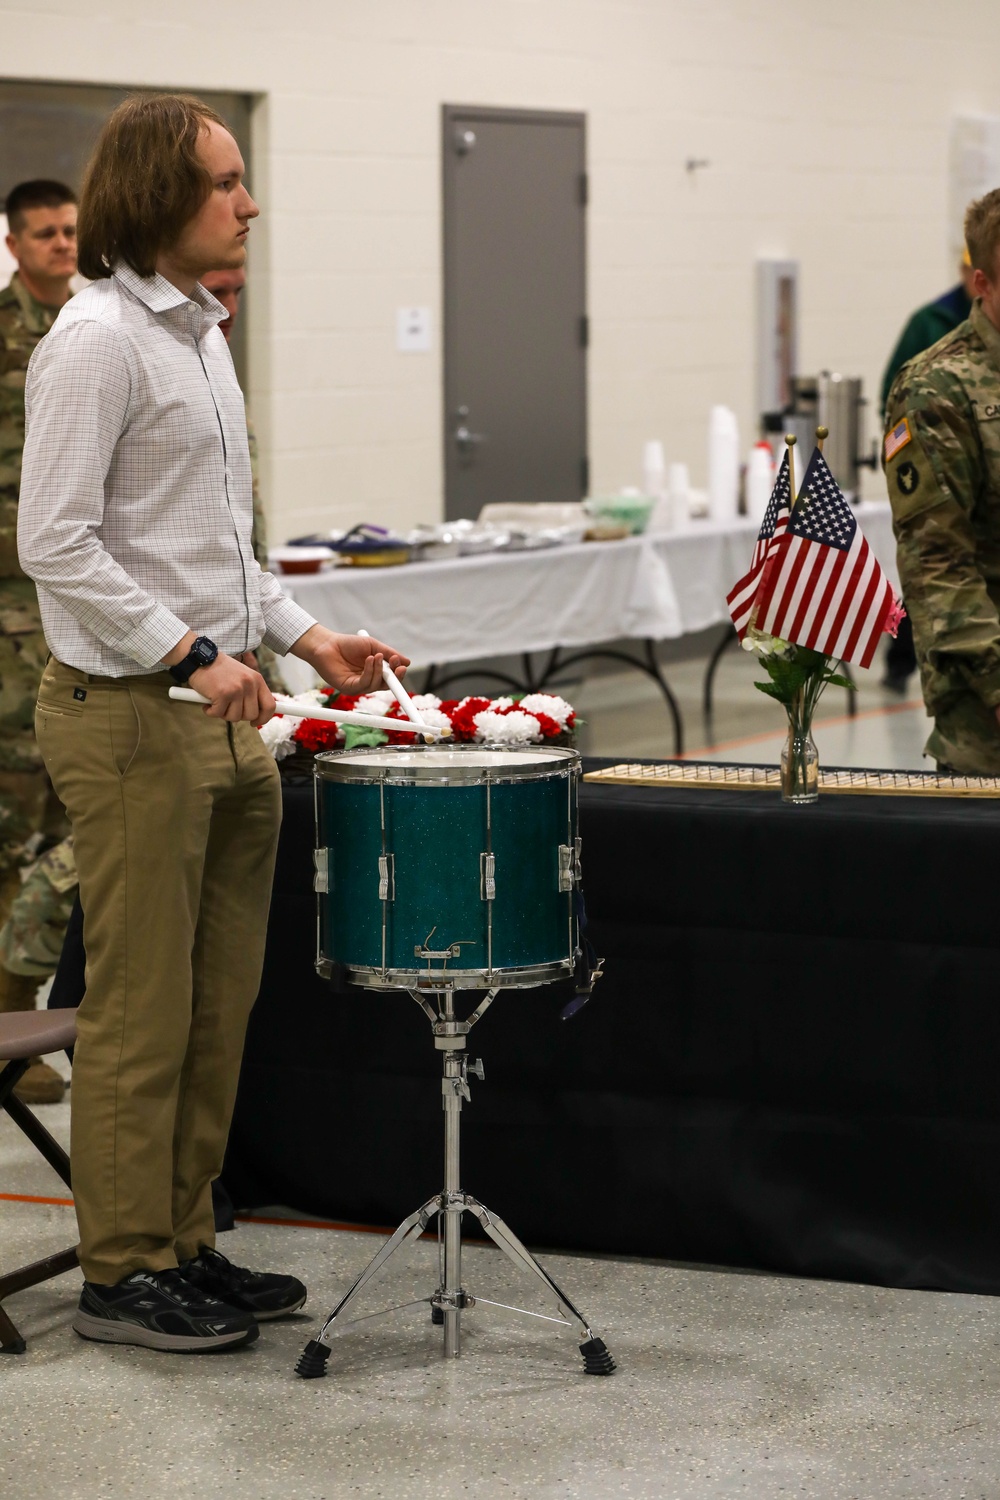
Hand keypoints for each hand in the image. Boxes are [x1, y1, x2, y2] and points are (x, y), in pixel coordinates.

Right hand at [189, 652, 275, 725]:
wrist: (200, 658)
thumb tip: (256, 715)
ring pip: (235, 717)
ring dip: (223, 713)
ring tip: (217, 701)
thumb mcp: (242, 677)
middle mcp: (250, 684)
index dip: (264, 718)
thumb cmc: (219, 670)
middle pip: (251, 715)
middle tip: (227, 707)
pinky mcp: (223, 694)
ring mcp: (237, 689)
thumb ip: (251, 693)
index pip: (270, 706)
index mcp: (257, 680)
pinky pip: (218, 714)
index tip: (254, 722)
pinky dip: (210, 711)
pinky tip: (207, 702)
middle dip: (238, 715)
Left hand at [290, 625, 409, 693]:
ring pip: (376, 685)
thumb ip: (388, 653)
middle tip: (397, 666)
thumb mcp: (372, 645)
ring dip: (379, 670)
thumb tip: (407, 662)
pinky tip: (369, 659)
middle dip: (394, 677)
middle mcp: (368, 681)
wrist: (327, 644)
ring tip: (375, 655)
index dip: (398, 674)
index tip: (403, 666)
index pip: (391, 678)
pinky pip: (364, 684)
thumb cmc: (348, 644)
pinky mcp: (349, 688)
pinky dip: (369, 672)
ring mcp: (359, 686)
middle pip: (386, 685)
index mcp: (375, 672)